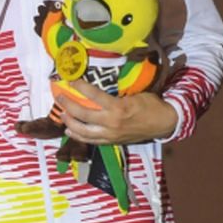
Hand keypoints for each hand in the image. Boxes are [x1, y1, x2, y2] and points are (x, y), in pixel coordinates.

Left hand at [54, 79, 177, 145]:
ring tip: (62, 114)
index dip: (80, 87)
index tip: (70, 80)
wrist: (163, 124)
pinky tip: (70, 131)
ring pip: (83, 131)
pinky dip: (78, 136)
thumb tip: (99, 84)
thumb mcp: (135, 94)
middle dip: (68, 105)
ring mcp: (110, 135)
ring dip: (69, 123)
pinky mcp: (112, 142)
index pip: (94, 96)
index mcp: (118, 108)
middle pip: (83, 115)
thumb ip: (116, 93)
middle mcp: (111, 123)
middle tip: (59, 97)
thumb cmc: (150, 105)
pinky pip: (91, 141)